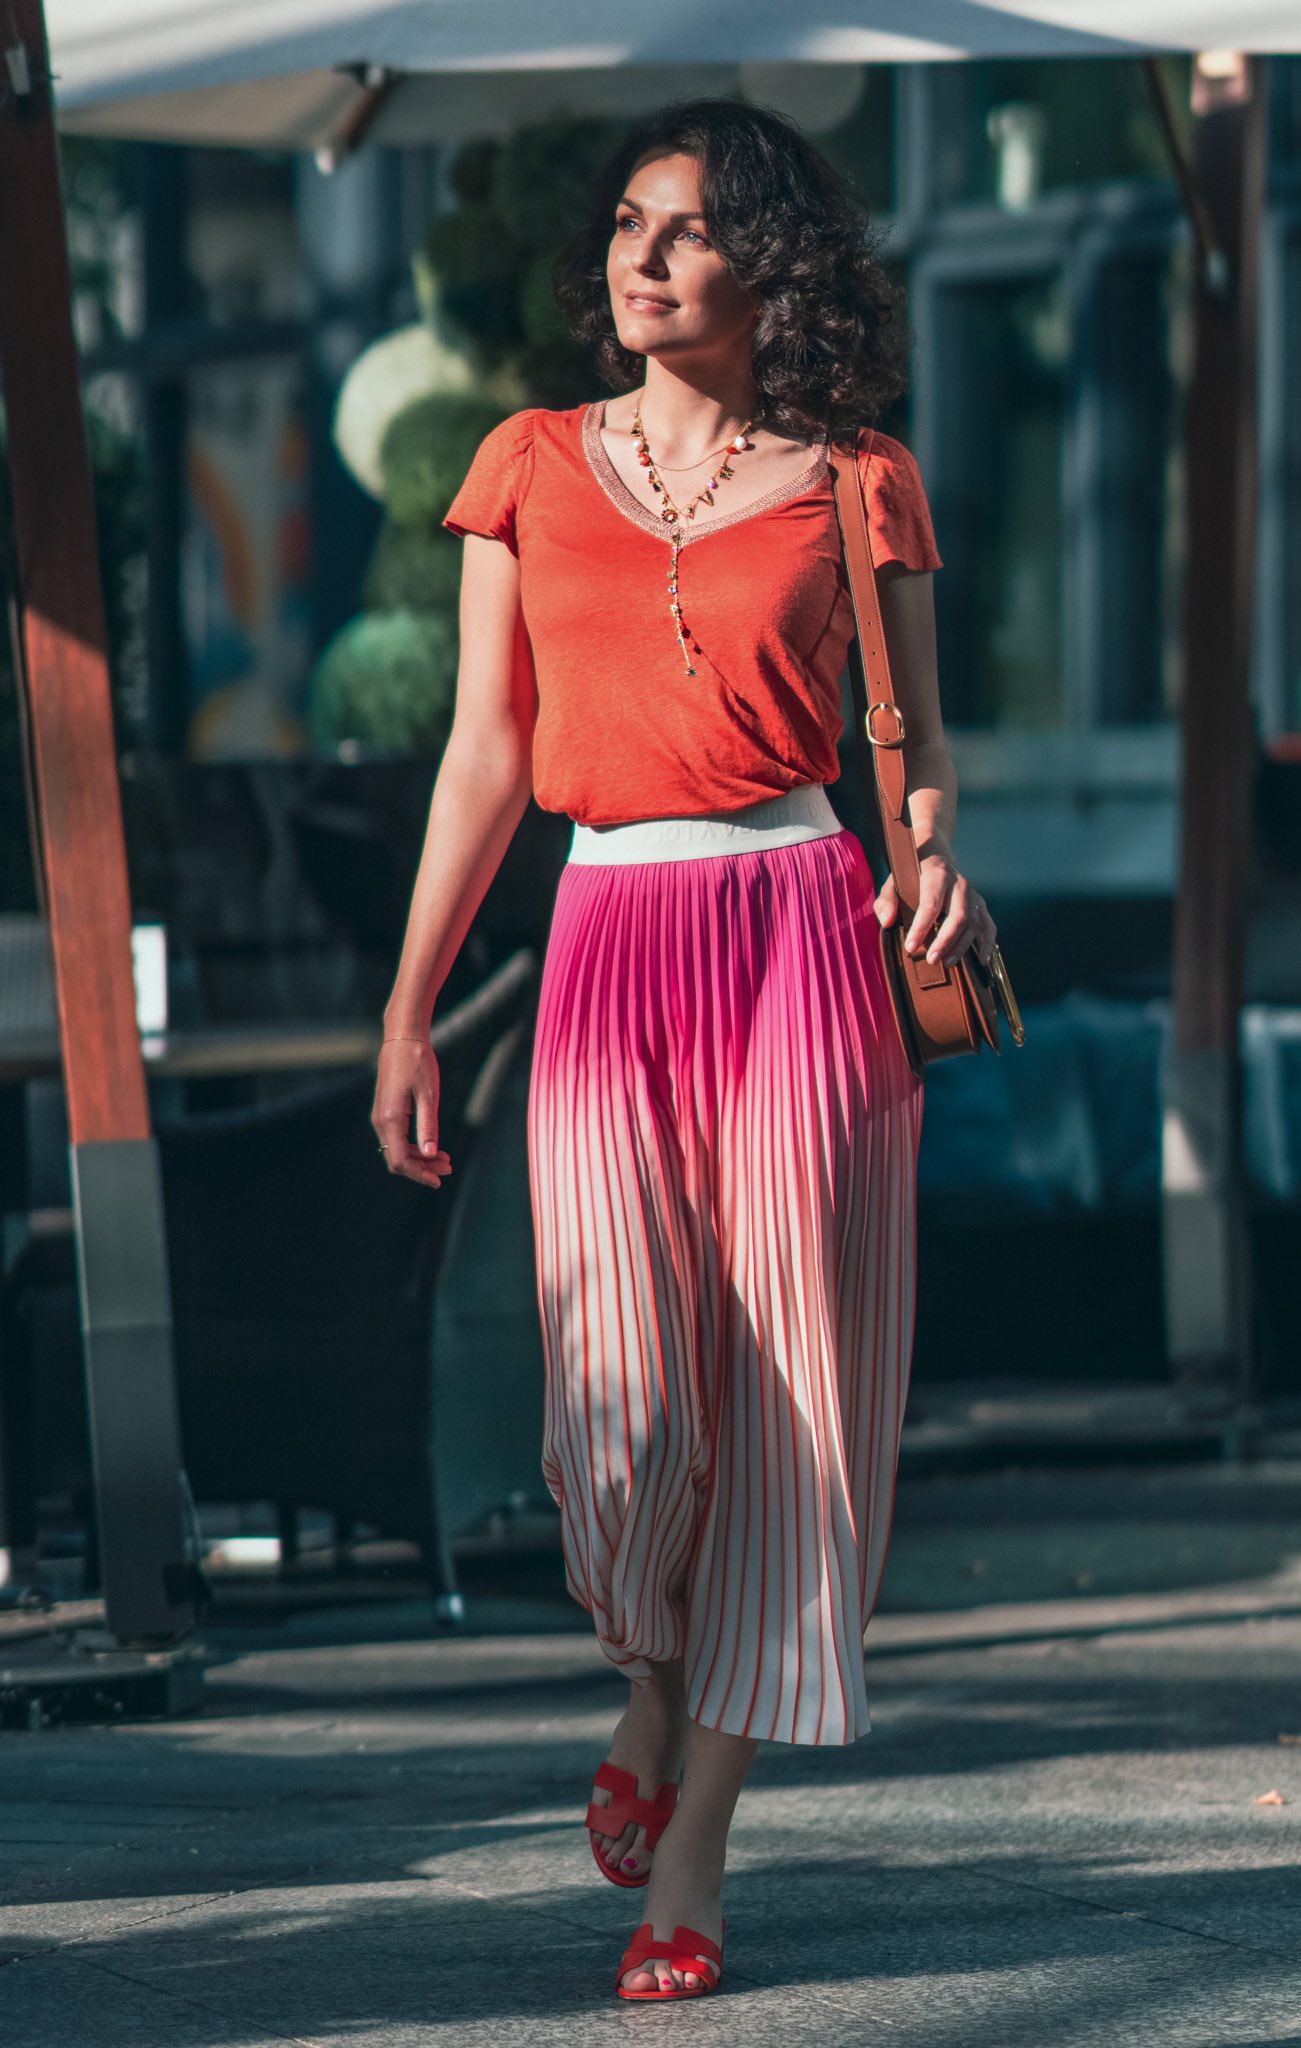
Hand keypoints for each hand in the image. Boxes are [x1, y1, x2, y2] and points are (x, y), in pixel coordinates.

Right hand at [371, 1040, 452, 1187]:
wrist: (402, 1038)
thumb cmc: (417, 1062)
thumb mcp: (428, 1095)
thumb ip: (428, 1126)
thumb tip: (429, 1154)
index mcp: (391, 1119)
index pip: (400, 1160)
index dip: (419, 1175)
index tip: (438, 1181)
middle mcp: (381, 1121)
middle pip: (397, 1159)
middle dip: (422, 1168)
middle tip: (448, 1167)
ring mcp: (381, 1117)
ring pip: (397, 1150)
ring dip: (420, 1158)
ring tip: (445, 1158)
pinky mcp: (386, 1111)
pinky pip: (397, 1138)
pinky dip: (414, 1146)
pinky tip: (432, 1145)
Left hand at [874, 855, 996, 967]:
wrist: (935, 857)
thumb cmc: (911, 875)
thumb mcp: (893, 882)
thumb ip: (886, 900)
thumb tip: (887, 921)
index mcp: (937, 874)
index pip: (931, 904)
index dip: (921, 927)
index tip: (910, 946)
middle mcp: (959, 884)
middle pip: (958, 915)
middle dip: (945, 940)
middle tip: (931, 959)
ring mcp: (973, 894)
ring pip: (974, 923)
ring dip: (962, 946)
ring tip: (947, 963)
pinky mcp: (980, 904)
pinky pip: (988, 925)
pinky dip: (987, 943)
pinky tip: (982, 960)